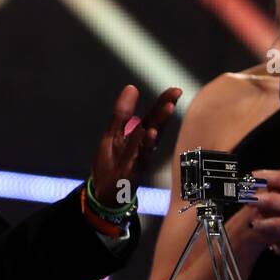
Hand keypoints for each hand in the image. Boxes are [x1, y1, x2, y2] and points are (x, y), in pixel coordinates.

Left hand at [91, 85, 182, 205]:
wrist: (104, 193)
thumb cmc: (112, 162)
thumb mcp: (113, 133)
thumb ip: (121, 113)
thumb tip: (131, 87)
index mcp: (138, 136)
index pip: (152, 116)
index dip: (162, 102)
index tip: (175, 89)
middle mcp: (143, 146)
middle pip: (156, 124)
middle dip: (165, 108)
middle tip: (175, 93)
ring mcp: (140, 157)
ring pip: (151, 138)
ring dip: (159, 123)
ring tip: (167, 107)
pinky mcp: (133, 170)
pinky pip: (142, 156)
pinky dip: (146, 145)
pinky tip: (150, 134)